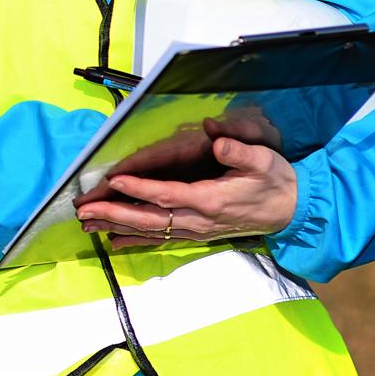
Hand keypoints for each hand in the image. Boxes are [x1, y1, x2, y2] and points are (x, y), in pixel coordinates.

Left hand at [75, 135, 297, 249]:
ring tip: (87, 224)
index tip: (113, 181)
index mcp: (211, 199)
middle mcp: (198, 219)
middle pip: (149, 218)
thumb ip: (238, 151)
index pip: (167, 194)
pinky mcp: (196, 234)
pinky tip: (113, 239)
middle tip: (83, 211)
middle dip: (114, 214)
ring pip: (150, 231)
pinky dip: (135, 239)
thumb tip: (214, 136)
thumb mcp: (264, 161)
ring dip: (117, 227)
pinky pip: (160, 238)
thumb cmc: (275, 182)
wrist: (291, 211)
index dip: (139, 187)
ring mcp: (196, 230)